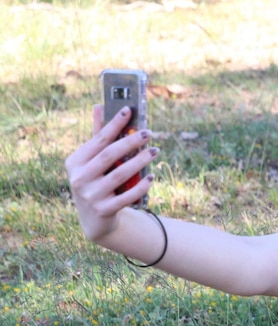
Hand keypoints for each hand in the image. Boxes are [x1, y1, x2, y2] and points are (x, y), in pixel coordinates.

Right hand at [65, 105, 156, 241]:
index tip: (128, 110)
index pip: (98, 140)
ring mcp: (91, 196)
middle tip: (148, 132)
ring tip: (155, 151)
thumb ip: (97, 136)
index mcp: (75, 162)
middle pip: (109, 155)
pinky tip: (152, 176)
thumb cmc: (96, 182)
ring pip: (119, 174)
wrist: (95, 220)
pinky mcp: (104, 210)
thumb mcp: (92, 161)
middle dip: (130, 142)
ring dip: (140, 161)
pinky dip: (141, 186)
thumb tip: (98, 106)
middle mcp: (79, 178)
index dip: (113, 124)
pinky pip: (127, 196)